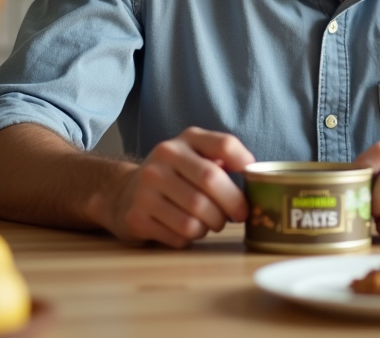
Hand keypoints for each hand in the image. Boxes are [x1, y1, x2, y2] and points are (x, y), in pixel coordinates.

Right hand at [104, 127, 254, 247]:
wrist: (122, 194)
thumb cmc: (174, 177)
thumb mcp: (195, 156)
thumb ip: (223, 159)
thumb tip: (257, 177)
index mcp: (185, 141)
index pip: (223, 144)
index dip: (244, 162)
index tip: (252, 180)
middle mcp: (163, 158)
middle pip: (211, 181)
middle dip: (232, 205)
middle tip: (238, 216)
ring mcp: (146, 187)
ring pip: (196, 215)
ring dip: (211, 226)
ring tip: (209, 223)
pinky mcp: (137, 217)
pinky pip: (179, 235)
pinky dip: (191, 238)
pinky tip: (186, 230)